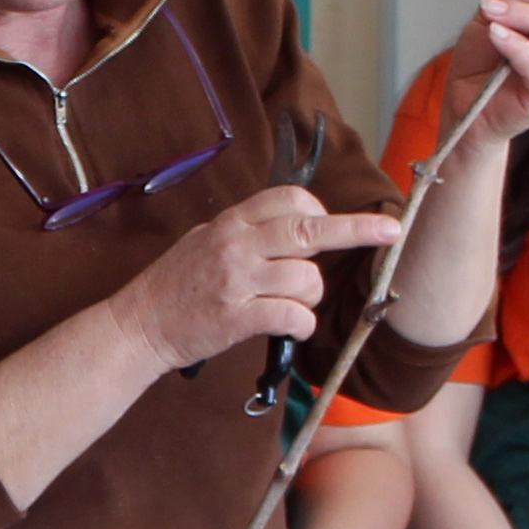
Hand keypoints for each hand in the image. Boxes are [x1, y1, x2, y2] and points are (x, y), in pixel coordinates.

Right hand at [114, 183, 399, 371]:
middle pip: (310, 229)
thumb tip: (295, 225)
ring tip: (290, 307)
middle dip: (357, 230)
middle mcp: (237, 245)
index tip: (334, 224)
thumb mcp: (205, 240)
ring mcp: (237, 281)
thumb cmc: (175, 284)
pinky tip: (291, 327)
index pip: (290, 200)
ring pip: (307, 280)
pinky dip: (302, 325)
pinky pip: (293, 316)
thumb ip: (248, 232)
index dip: (321, 210)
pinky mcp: (237, 317)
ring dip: (310, 298)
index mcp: (231, 223)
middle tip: (390, 232)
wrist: (138, 324)